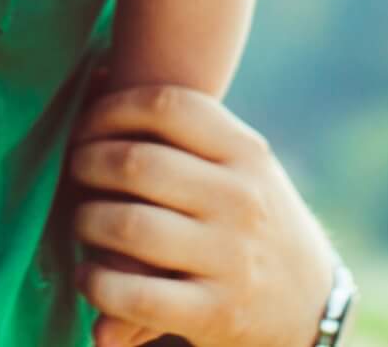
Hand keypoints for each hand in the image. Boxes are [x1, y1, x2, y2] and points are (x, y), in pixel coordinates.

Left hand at [68, 86, 338, 346]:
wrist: (312, 303)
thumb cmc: (253, 217)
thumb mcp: (242, 167)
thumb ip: (184, 131)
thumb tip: (92, 74)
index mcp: (247, 153)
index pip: (167, 106)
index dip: (110, 109)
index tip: (85, 126)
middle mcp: (242, 200)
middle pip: (137, 163)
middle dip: (86, 164)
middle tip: (75, 172)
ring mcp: (230, 258)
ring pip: (128, 225)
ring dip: (85, 221)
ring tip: (81, 221)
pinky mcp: (215, 314)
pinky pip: (133, 296)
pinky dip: (96, 283)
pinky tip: (89, 276)